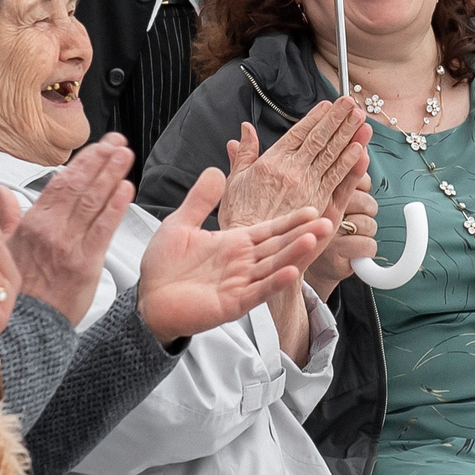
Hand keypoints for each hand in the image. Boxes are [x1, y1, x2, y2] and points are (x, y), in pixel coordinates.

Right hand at [7, 136, 132, 319]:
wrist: (25, 328)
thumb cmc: (16, 291)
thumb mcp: (1, 248)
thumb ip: (5, 217)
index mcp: (32, 223)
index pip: (61, 182)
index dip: (83, 162)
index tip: (100, 146)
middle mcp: (51, 230)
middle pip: (80, 186)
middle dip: (101, 160)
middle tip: (118, 142)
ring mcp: (69, 245)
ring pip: (92, 201)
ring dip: (111, 174)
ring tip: (125, 155)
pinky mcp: (85, 264)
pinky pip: (103, 229)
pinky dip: (115, 207)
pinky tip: (126, 188)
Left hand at [135, 167, 331, 345]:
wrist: (147, 299)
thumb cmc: (163, 266)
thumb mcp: (180, 224)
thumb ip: (200, 200)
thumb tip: (216, 171)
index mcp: (234, 244)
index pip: (269, 230)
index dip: (290, 220)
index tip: (313, 209)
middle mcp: (242, 263)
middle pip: (278, 247)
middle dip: (302, 235)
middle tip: (328, 222)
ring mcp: (240, 284)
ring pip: (273, 267)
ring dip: (294, 254)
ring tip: (314, 240)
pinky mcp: (231, 304)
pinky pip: (257, 292)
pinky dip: (273, 283)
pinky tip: (290, 273)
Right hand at [219, 98, 366, 231]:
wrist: (252, 251)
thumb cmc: (241, 219)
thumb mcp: (234, 181)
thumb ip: (243, 154)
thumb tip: (244, 131)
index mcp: (272, 162)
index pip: (298, 133)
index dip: (315, 117)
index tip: (328, 105)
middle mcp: (292, 171)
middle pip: (320, 139)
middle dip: (337, 118)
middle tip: (351, 103)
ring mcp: (308, 187)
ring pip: (332, 155)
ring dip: (349, 135)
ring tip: (361, 119)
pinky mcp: (320, 205)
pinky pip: (338, 180)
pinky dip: (350, 164)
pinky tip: (361, 150)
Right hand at [308, 176, 376, 299]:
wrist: (312, 266)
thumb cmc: (325, 229)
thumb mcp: (333, 199)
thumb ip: (346, 176)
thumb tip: (363, 151)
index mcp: (320, 192)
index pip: (351, 176)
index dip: (360, 178)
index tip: (359, 172)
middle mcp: (321, 210)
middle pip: (366, 201)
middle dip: (368, 210)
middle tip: (355, 217)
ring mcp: (326, 233)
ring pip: (369, 224)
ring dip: (367, 232)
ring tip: (353, 234)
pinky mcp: (335, 254)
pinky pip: (368, 245)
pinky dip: (367, 249)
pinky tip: (355, 250)